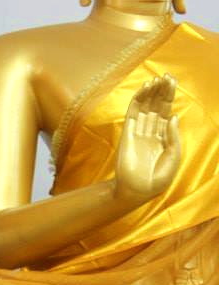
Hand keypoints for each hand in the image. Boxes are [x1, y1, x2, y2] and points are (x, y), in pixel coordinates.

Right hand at [115, 74, 179, 203]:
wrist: (137, 190)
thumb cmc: (157, 178)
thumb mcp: (173, 157)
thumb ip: (174, 137)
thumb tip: (174, 116)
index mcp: (162, 137)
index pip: (166, 110)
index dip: (169, 95)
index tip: (172, 81)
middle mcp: (150, 131)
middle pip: (156, 105)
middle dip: (161, 90)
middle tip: (166, 77)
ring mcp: (138, 131)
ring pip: (144, 106)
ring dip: (150, 92)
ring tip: (156, 79)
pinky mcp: (127, 132)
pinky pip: (132, 112)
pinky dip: (138, 99)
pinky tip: (145, 89)